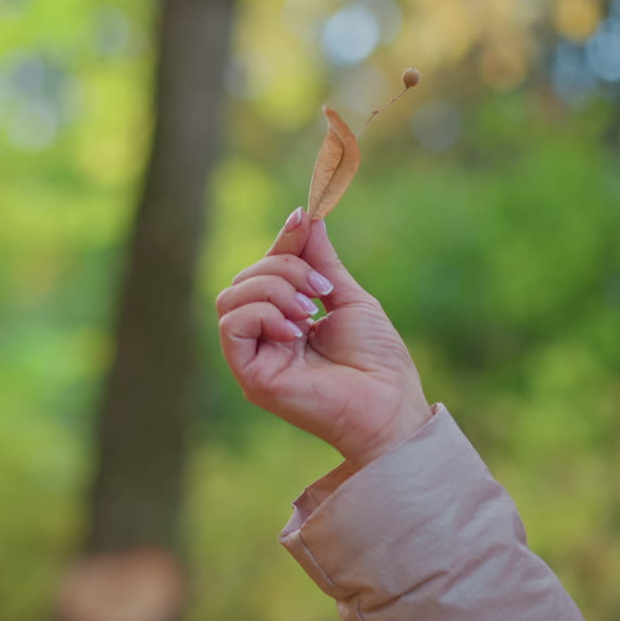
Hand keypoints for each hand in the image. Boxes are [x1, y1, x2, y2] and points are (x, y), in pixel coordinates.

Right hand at [216, 208, 431, 468]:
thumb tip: (305, 216)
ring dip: (273, 290)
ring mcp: (254, 358)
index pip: (263, 272)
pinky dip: (262, 314)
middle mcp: (263, 339)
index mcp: (284, 321)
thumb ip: (321, 261)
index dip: (280, 244)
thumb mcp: (347, 297)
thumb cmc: (376, 361)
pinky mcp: (250, 376)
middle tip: (320, 290)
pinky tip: (296, 329)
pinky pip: (231, 326)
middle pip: (242, 281)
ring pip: (230, 299)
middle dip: (282, 269)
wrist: (389, 404)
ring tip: (309, 311)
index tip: (304, 219)